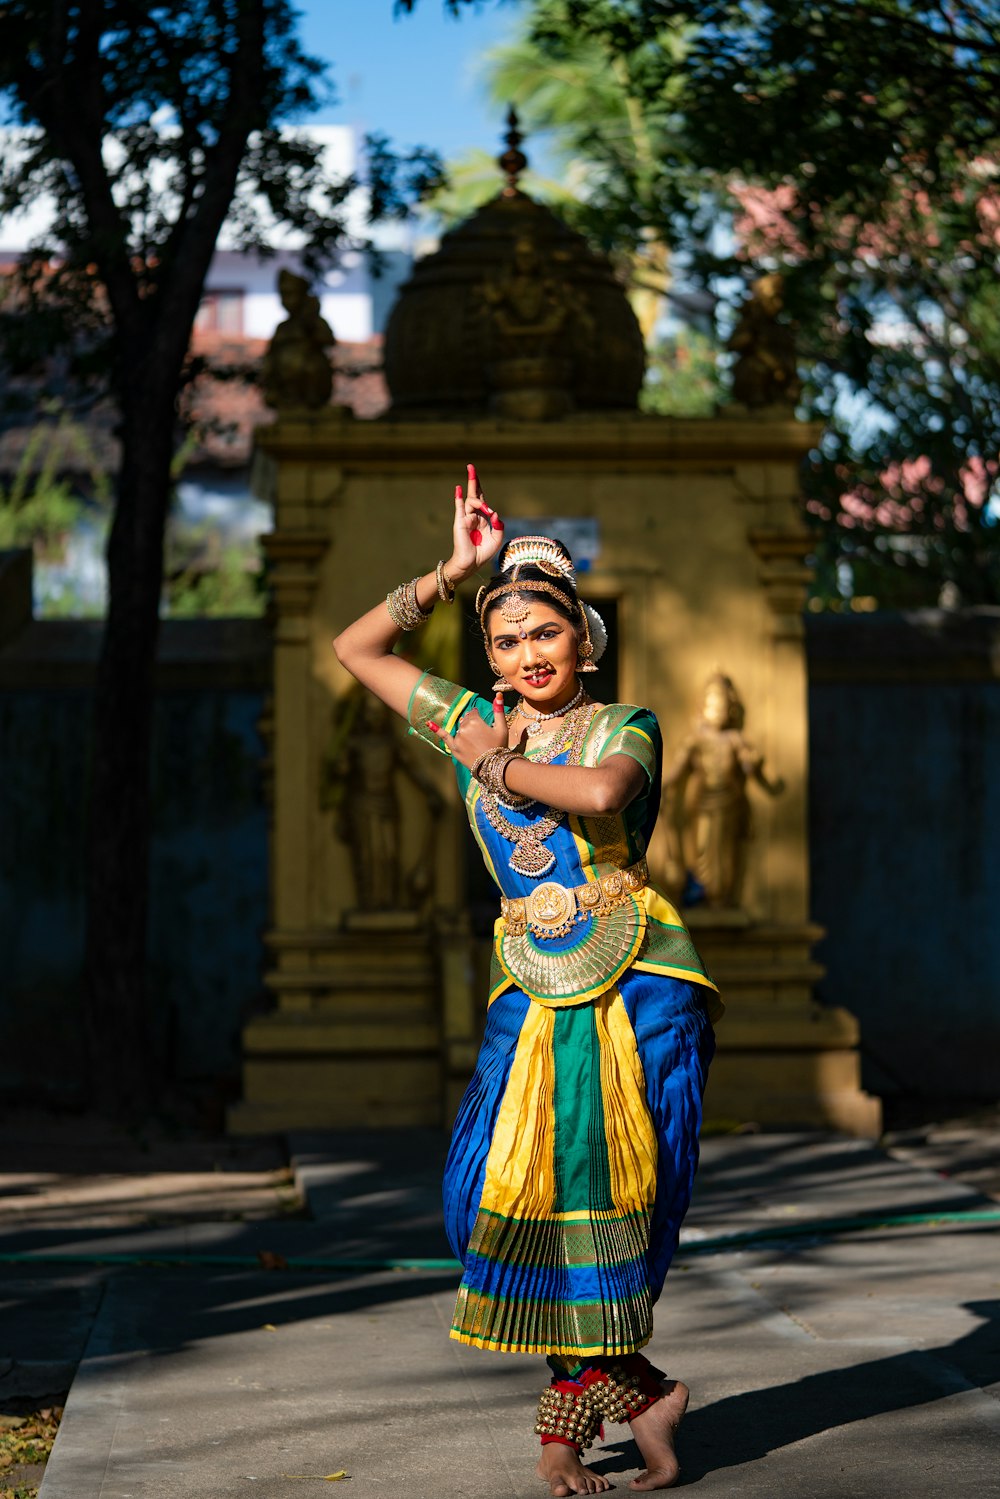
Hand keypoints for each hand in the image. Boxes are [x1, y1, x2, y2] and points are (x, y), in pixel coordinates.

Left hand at [428, 692, 508, 768]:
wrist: (493, 766)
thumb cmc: (499, 746)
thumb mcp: (502, 728)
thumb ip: (499, 710)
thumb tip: (498, 694)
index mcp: (475, 721)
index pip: (473, 713)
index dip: (478, 717)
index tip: (482, 723)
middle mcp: (464, 728)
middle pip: (466, 720)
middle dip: (471, 723)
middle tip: (479, 732)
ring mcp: (458, 738)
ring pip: (460, 729)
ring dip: (465, 730)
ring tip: (474, 739)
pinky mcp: (454, 747)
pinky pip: (444, 736)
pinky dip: (436, 729)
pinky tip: (428, 723)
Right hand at [448, 463, 503, 580]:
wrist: (471, 564)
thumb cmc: (483, 553)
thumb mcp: (497, 539)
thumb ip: (499, 525)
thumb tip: (494, 513)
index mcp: (482, 519)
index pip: (483, 500)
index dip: (483, 491)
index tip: (483, 488)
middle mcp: (473, 516)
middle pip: (474, 494)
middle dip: (473, 480)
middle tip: (471, 466)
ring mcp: (466, 518)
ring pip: (472, 502)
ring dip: (481, 502)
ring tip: (488, 510)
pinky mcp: (460, 522)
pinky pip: (459, 508)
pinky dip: (458, 498)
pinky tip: (458, 489)